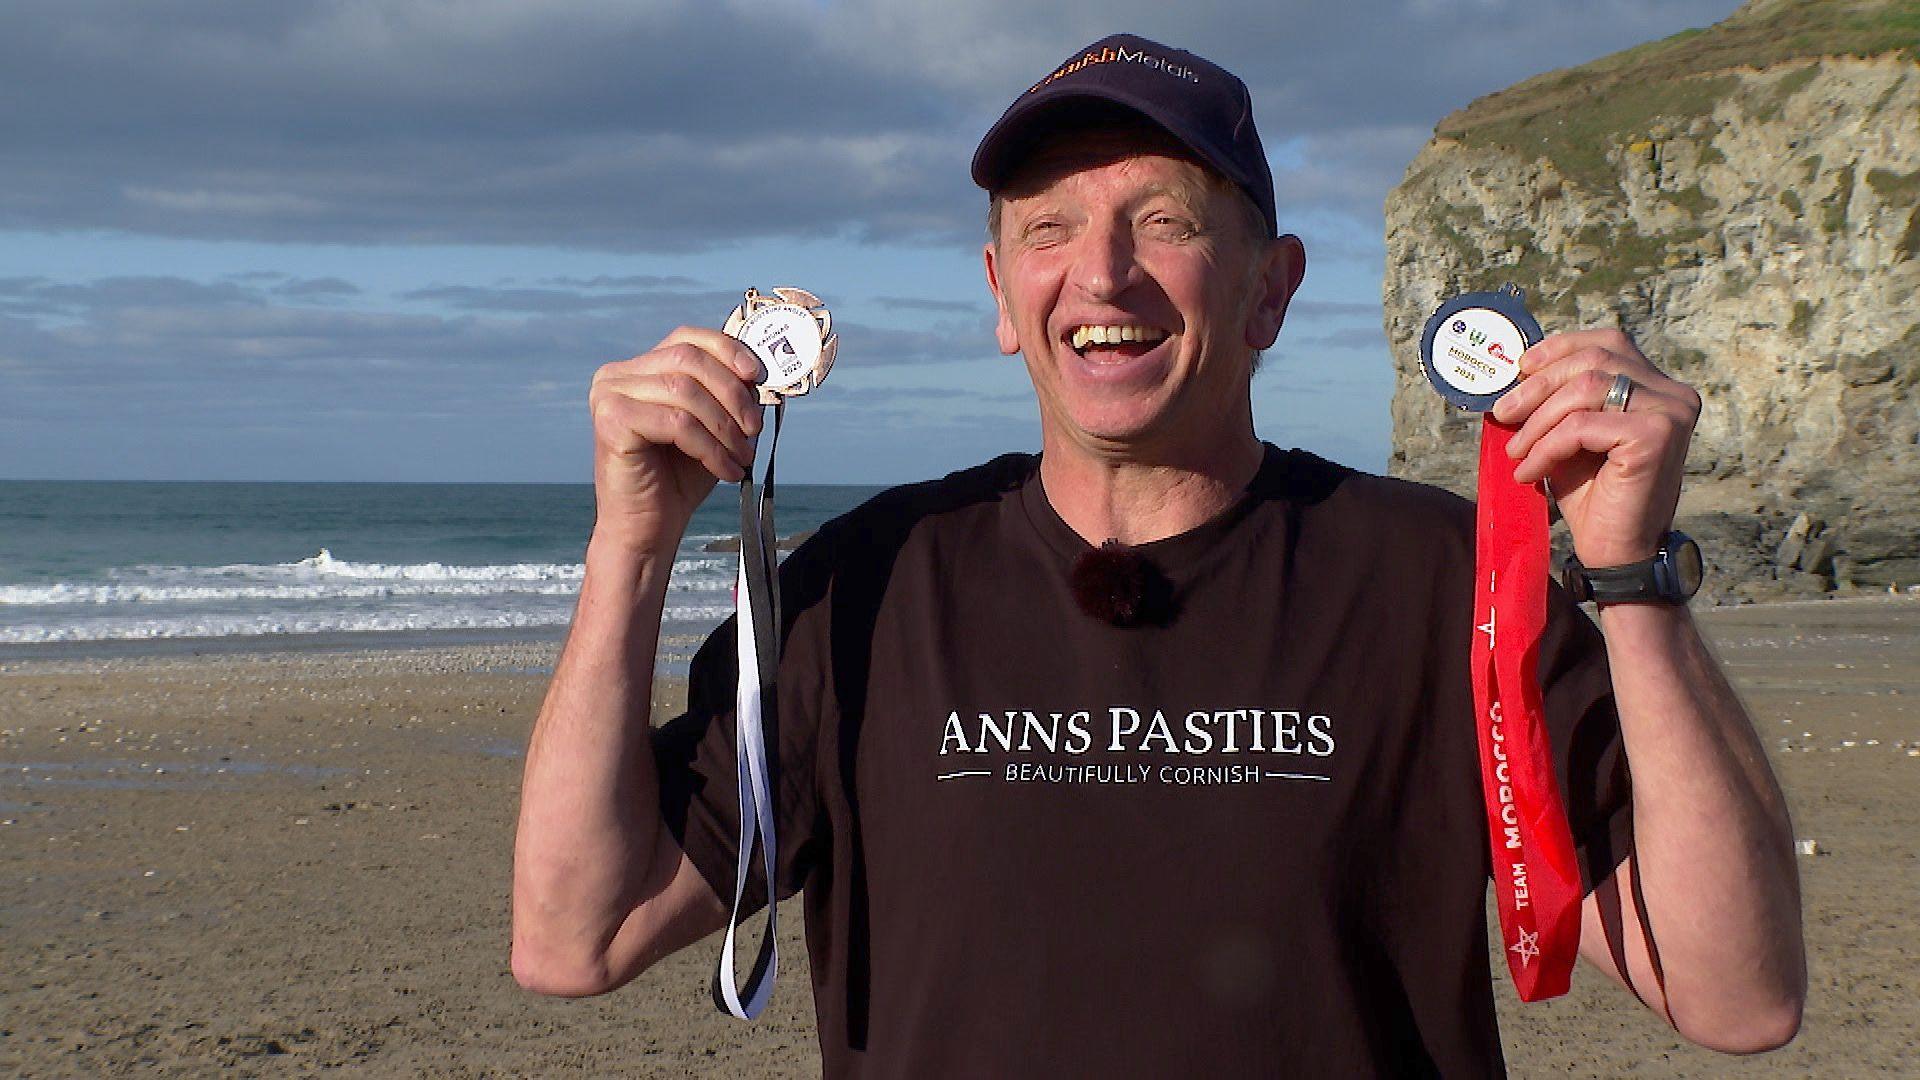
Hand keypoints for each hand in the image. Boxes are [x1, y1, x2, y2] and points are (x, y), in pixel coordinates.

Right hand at [587, 326, 763, 551]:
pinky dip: (710, 448)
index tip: (757, 377)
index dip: (727, 350)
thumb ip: (729, 394)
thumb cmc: (680, 477)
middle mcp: (617, 374)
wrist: (648, 529)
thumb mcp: (713, 426)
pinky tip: (725, 471)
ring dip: (725, 427)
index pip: (687, 338)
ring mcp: (609, 395)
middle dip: (732, 394)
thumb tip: (763, 372)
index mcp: (639, 368)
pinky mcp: (611, 421)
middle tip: (754, 430)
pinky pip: (676, 423)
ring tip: (741, 457)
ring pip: (685, 392)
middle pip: (689, 360)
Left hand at [1490, 328, 1700, 567]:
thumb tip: (1514, 373)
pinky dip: (1547, 446)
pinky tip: (1530, 470)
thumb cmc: (1593, 493)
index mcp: (1658, 385)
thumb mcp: (1570, 435)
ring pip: (1585, 388)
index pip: (1607, 343)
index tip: (1520, 368)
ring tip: (1517, 450)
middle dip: (1538, 385)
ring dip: (1538, 420)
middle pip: (1593, 361)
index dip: (1560, 348)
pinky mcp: (1656, 435)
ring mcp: (1670, 411)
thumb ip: (1558, 400)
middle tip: (1502, 413)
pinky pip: (1582, 426)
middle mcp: (1673, 392)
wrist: (1617, 550)